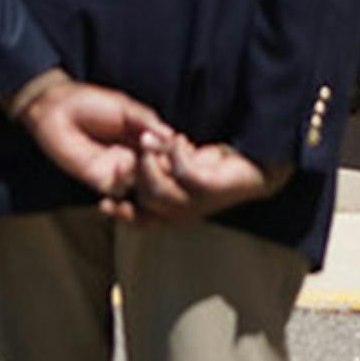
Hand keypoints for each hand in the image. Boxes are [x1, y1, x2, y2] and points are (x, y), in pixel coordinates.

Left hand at [15, 76, 171, 202]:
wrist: (56, 110)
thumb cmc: (90, 103)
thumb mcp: (125, 108)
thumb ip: (147, 121)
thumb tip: (171, 134)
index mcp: (144, 138)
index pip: (167, 152)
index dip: (176, 152)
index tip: (183, 147)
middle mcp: (135, 157)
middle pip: (159, 172)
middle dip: (164, 168)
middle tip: (164, 158)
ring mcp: (119, 171)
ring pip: (142, 185)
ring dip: (147, 177)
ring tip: (144, 160)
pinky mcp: (101, 181)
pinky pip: (119, 190)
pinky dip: (124, 182)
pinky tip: (122, 166)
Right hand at [126, 132, 290, 222]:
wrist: (254, 166)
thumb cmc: (214, 167)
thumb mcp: (180, 167)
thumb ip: (159, 166)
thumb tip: (138, 155)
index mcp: (173, 212)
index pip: (141, 221)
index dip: (121, 215)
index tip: (105, 203)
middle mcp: (182, 213)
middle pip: (145, 200)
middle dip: (137, 171)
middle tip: (141, 144)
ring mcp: (196, 203)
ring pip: (159, 190)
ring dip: (152, 161)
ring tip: (152, 139)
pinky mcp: (209, 188)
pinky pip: (182, 172)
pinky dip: (175, 152)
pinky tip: (180, 140)